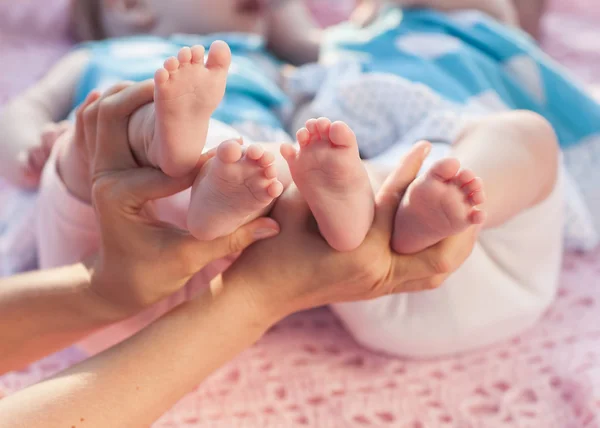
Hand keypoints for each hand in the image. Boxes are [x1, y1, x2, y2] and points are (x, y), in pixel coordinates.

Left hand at [76, 81, 279, 315]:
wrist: (117, 284)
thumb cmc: (150, 278)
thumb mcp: (188, 260)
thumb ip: (229, 239)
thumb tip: (274, 226)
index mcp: (121, 196)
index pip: (164, 163)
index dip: (204, 159)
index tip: (239, 149)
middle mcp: (105, 178)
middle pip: (111, 115)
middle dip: (146, 94)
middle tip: (182, 78)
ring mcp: (101, 171)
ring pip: (101, 113)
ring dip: (130, 93)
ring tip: (166, 80)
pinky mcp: (107, 169)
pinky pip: (101, 125)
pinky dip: (120, 107)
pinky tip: (145, 94)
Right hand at [223, 141, 477, 320]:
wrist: (259, 295)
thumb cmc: (271, 248)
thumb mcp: (296, 207)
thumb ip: (321, 177)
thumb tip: (334, 141)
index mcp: (360, 252)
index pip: (398, 206)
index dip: (412, 172)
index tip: (428, 146)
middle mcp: (378, 275)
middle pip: (440, 254)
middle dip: (459, 223)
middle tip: (467, 193)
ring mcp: (378, 287)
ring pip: (436, 272)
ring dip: (454, 243)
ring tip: (462, 214)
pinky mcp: (375, 290)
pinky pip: (420, 278)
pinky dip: (435, 255)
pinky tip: (435, 233)